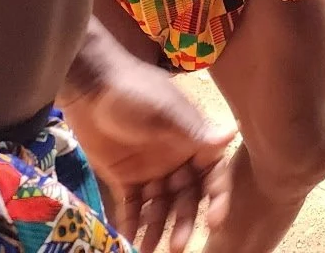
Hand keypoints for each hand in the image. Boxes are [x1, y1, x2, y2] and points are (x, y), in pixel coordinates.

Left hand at [62, 41, 233, 252]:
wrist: (91, 87)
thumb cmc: (135, 92)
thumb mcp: (165, 111)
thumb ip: (194, 130)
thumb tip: (233, 132)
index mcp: (192, 139)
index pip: (212, 172)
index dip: (217, 196)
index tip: (216, 220)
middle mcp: (176, 158)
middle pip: (187, 196)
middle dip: (185, 220)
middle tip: (178, 246)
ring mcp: (151, 169)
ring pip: (161, 206)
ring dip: (158, 228)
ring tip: (150, 250)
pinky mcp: (125, 178)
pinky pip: (133, 206)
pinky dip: (132, 224)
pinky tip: (129, 242)